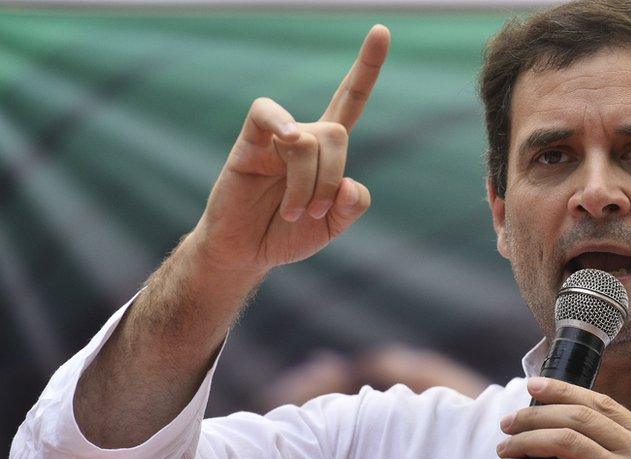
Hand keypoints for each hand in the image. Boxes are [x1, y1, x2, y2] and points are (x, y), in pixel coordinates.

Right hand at [188, 24, 390, 275]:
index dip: (366, 69)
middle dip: (333, 177)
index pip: (350, 100)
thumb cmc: (289, 234)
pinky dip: (283, 123)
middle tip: (316, 211)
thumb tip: (350, 183)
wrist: (247, 253)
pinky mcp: (248, 143)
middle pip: (338, 132)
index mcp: (327, 151)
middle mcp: (304, 135)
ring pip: (310, 139)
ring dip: (308, 184)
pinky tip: (288, 140)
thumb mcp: (332, 226)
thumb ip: (351, 206)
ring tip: (296, 213)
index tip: (381, 30)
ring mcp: (277, 137)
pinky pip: (267, 113)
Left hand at [496, 378, 630, 458]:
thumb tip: (565, 425)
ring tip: (506, 448)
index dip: (563, 391)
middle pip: (579, 418)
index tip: (535, 386)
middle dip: (536, 415)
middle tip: (510, 423)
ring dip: (526, 441)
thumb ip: (618, 446)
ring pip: (564, 442)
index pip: (601, 403)